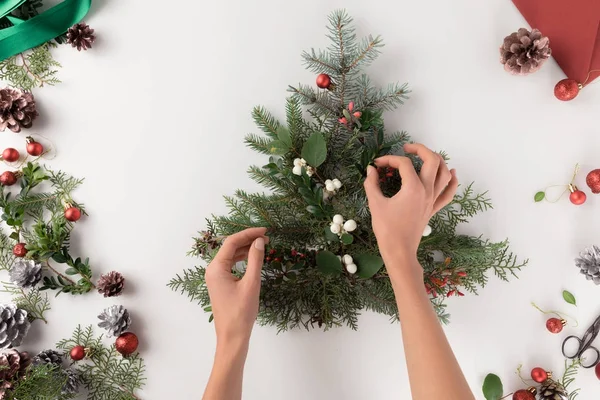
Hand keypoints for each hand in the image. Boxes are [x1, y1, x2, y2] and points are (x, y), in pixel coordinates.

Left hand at [205, 228, 268, 346]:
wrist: (232, 337)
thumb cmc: (241, 312)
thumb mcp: (251, 284)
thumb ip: (255, 260)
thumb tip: (259, 241)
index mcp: (216, 268)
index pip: (232, 242)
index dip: (249, 233)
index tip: (265, 231)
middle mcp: (212, 270)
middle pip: (230, 247)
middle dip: (248, 240)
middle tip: (267, 237)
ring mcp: (215, 277)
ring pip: (231, 256)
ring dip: (246, 249)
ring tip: (263, 245)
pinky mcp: (221, 284)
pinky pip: (231, 265)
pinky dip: (242, 259)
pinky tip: (253, 258)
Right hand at [363, 144, 457, 277]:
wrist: (399, 251)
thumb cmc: (387, 229)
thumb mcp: (375, 204)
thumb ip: (372, 184)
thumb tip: (371, 170)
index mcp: (413, 188)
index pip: (404, 164)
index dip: (389, 160)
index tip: (377, 164)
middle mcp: (427, 191)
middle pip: (433, 160)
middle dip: (420, 150)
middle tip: (406, 149)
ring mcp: (433, 200)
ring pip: (444, 173)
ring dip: (437, 161)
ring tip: (425, 156)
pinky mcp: (433, 208)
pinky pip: (448, 192)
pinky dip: (452, 181)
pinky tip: (451, 172)